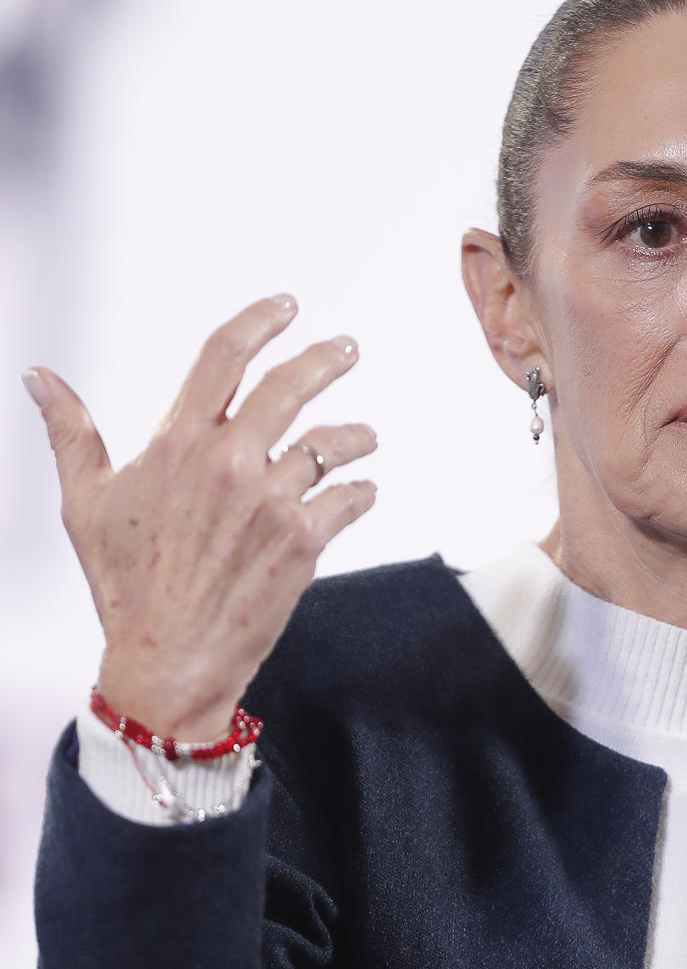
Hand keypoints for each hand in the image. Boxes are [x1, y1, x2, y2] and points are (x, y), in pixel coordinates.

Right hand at [23, 294, 377, 740]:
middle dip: (326, 359)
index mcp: (176, 443)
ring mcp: (269, 501)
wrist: (166, 661)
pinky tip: (362, 491)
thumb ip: (72, 433)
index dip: (260, 322)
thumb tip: (39, 377)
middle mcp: (227, 463)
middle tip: (347, 349)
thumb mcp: (86, 503)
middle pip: (290, 386)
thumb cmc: (124, 586)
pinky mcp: (302, 541)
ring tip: (365, 437)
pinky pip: (349, 499)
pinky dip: (361, 492)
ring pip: (330, 445)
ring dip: (355, 436)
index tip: (286, 307)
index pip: (224, 357)